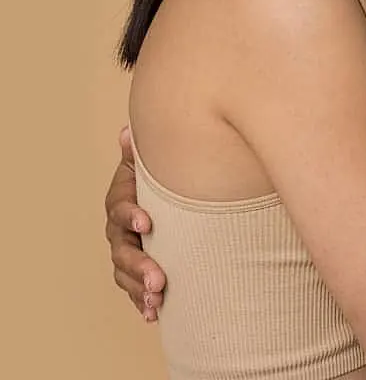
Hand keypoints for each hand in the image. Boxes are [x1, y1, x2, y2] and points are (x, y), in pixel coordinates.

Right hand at [105, 125, 165, 320]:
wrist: (165, 195)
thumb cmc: (160, 176)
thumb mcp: (153, 161)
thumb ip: (142, 153)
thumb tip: (128, 132)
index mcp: (122, 200)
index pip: (120, 208)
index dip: (131, 215)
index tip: (148, 223)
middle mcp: (119, 229)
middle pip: (123, 249)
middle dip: (140, 266)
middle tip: (160, 280)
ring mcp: (126, 251)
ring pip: (125, 274)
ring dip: (140, 289)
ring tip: (157, 302)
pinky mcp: (136, 270)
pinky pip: (133, 289)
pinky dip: (142, 302)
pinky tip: (153, 316)